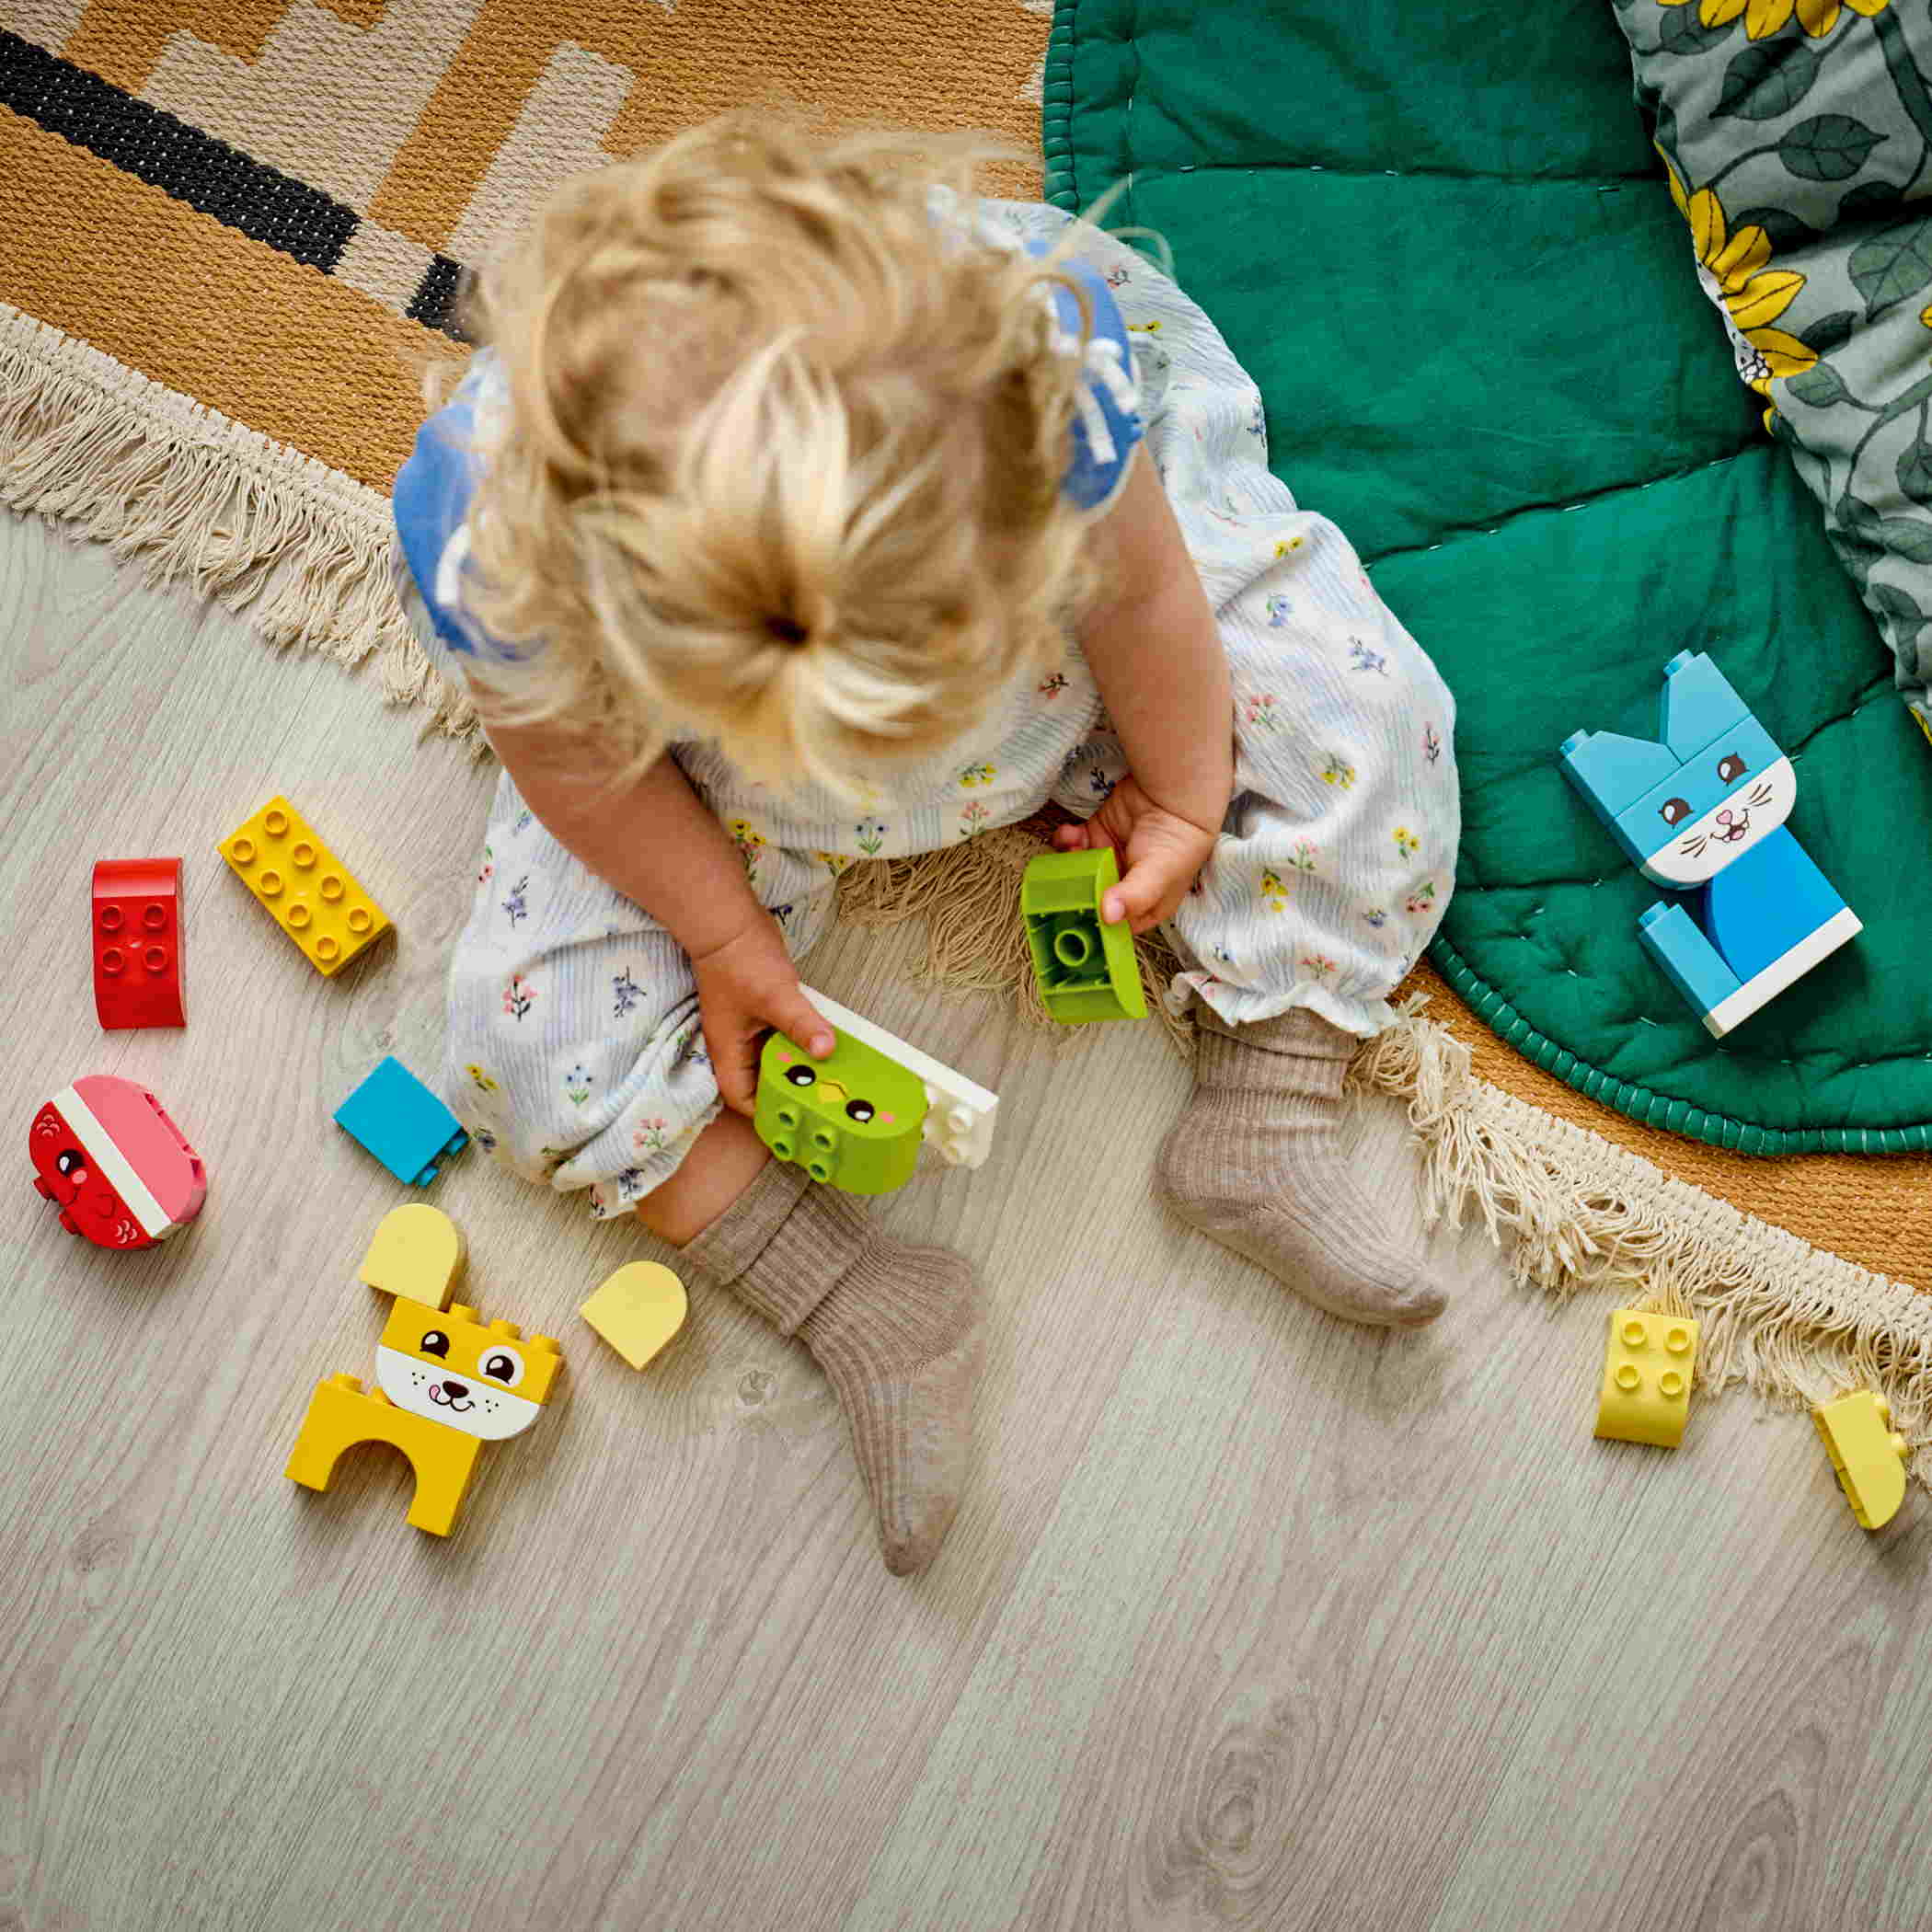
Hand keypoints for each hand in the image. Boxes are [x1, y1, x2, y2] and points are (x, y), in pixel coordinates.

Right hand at [689, 914, 832, 1115]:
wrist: (727, 922)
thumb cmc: (740, 960)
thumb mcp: (775, 996)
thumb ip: (801, 1024)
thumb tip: (826, 1050)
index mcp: (728, 1051)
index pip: (741, 1098)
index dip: (765, 1113)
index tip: (795, 1120)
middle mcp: (736, 1044)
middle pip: (759, 1082)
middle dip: (787, 1091)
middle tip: (822, 1100)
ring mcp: (747, 1027)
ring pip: (772, 1059)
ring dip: (796, 1066)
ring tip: (829, 1078)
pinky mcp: (760, 1011)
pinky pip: (780, 1037)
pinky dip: (798, 1043)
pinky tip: (823, 1043)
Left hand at [1052, 774, 1217, 933]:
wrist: (1175, 793)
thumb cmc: (1178, 840)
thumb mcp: (1159, 875)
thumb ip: (1134, 896)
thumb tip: (1108, 916)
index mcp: (1144, 905)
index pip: (1115, 927)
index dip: (1096, 926)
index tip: (1077, 920)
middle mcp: (1124, 886)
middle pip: (1091, 900)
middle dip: (1075, 893)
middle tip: (1065, 885)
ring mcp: (1109, 860)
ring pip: (1078, 872)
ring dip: (1068, 865)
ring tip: (1071, 853)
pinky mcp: (1097, 836)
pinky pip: (1073, 844)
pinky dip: (1066, 840)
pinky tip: (1070, 835)